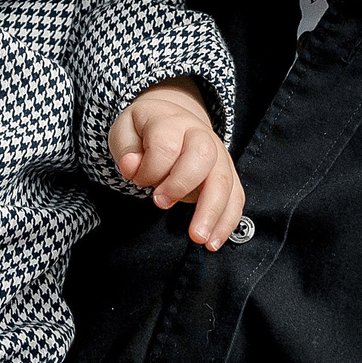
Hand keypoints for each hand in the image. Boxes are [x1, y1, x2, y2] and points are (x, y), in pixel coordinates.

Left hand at [110, 80, 245, 248]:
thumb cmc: (145, 132)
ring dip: (212, 212)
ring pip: (224, 180)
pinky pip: (236, 196)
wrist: (172, 120)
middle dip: (182, 185)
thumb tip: (132, 166)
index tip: (138, 179)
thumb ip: (126, 149)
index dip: (149, 168)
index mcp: (171, 121)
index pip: (165, 145)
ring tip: (199, 239)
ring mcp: (218, 154)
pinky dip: (227, 221)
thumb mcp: (125, 132)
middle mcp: (200, 134)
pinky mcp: (227, 173)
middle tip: (160, 204)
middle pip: (203, 155)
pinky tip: (214, 241)